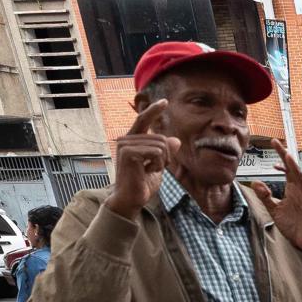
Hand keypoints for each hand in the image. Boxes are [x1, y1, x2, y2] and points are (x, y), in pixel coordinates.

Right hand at [106, 99, 179, 217]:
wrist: (130, 199)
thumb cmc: (142, 185)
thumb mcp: (158, 166)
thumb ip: (164, 153)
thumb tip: (175, 140)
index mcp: (132, 141)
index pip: (143, 120)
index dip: (154, 110)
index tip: (164, 101)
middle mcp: (126, 139)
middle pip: (161, 138)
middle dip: (166, 156)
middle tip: (156, 169)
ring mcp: (126, 145)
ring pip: (161, 146)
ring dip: (162, 162)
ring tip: (149, 171)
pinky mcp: (128, 152)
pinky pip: (156, 152)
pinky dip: (158, 164)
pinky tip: (147, 171)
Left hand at [252, 137, 301, 253]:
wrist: (301, 243)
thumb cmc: (291, 225)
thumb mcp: (274, 209)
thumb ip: (265, 196)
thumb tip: (255, 182)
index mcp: (292, 188)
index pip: (286, 168)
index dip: (281, 155)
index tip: (273, 142)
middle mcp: (301, 191)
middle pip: (295, 170)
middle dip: (288, 158)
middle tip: (280, 146)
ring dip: (298, 170)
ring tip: (290, 160)